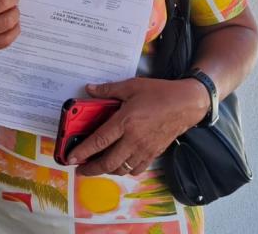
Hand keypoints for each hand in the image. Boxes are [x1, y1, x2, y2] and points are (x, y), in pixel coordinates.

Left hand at [67, 77, 209, 176]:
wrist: (187, 103)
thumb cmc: (160, 93)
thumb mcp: (132, 86)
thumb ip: (108, 90)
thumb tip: (89, 89)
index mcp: (126, 121)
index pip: (99, 141)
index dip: (83, 151)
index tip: (71, 158)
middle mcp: (134, 139)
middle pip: (108, 163)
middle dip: (91, 169)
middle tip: (81, 169)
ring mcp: (144, 149)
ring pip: (121, 169)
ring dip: (107, 171)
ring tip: (98, 166)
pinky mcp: (154, 153)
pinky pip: (136, 169)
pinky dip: (125, 170)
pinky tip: (120, 165)